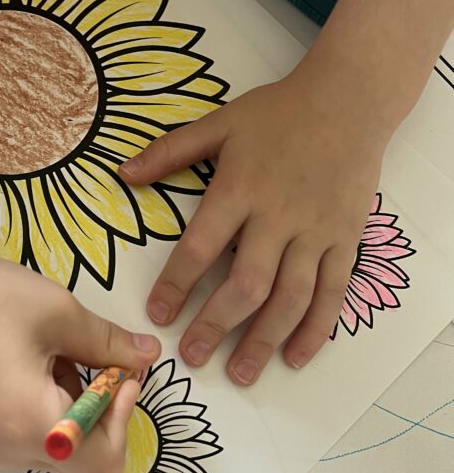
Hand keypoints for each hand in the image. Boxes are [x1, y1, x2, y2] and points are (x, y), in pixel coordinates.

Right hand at [0, 235, 159, 472]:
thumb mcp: (61, 314)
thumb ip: (111, 345)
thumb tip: (148, 358)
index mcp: (30, 425)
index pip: (105, 462)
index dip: (125, 420)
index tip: (121, 375)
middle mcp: (5, 451)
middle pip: (81, 458)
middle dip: (100, 411)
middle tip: (90, 358)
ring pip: (54, 448)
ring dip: (70, 409)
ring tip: (50, 355)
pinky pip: (24, 439)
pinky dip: (41, 412)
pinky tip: (24, 366)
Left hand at [119, 68, 386, 384]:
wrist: (350, 99)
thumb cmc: (278, 112)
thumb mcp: (219, 123)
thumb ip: (170, 151)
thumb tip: (122, 174)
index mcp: (240, 189)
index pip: (201, 247)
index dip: (177, 285)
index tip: (157, 315)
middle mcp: (278, 217)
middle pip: (246, 285)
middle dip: (216, 326)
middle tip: (193, 356)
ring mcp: (316, 232)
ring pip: (290, 298)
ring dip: (264, 341)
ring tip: (240, 373)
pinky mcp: (345, 240)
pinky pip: (332, 292)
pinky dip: (316, 329)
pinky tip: (297, 357)